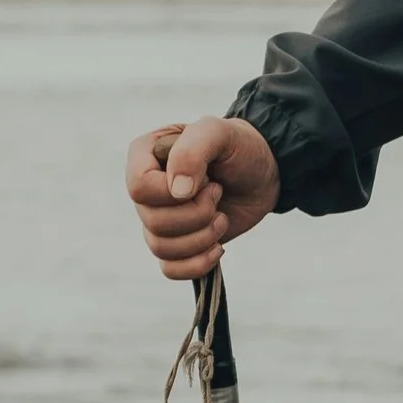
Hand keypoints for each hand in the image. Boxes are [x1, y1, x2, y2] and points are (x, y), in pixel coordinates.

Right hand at [125, 114, 280, 283]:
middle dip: (197, 214)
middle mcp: (146, 190)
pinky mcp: (177, 243)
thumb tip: (177, 192)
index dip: (174, 192)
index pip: (139, 187)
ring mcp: (159, 218)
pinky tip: (218, 247)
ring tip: (221, 217)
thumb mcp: (219, 132)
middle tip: (219, 193)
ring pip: (161, 248)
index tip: (206, 179)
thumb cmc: (239, 147)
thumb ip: (193, 151)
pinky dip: (197, 264)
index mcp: (145, 156)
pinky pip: (170, 269)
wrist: (262, 173)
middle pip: (153, 221)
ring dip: (202, 237)